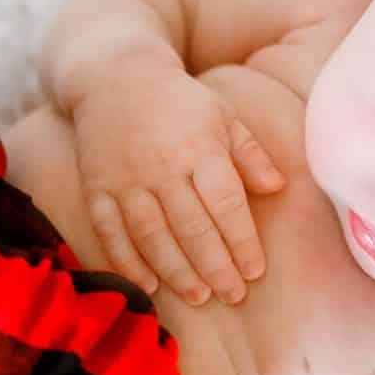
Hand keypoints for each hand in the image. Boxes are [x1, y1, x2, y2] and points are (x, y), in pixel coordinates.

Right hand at [69, 59, 285, 305]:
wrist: (115, 78)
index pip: (225, 203)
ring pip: (151, 236)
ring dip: (176, 271)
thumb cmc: (179, 102)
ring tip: (200, 296)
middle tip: (233, 295)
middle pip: (191, 227)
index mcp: (199, 147)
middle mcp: (162, 166)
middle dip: (215, 267)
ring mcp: (125, 179)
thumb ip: (250, 154)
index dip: (241, 241)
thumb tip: (278, 187)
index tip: (255, 271)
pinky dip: (128, 263)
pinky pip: (110, 232)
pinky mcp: (96, 188)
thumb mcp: (222, 116)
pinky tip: (149, 286)